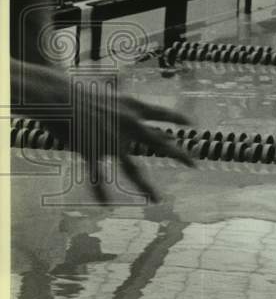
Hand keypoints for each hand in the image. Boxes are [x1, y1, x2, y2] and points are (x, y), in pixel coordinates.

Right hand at [29, 90, 194, 204]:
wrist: (59, 95)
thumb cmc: (80, 93)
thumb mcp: (110, 96)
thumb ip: (123, 109)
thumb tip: (135, 118)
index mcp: (133, 107)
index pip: (162, 113)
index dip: (178, 117)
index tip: (192, 123)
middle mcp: (129, 124)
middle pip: (159, 142)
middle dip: (178, 154)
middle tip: (194, 164)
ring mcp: (113, 140)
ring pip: (133, 169)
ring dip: (145, 186)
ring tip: (157, 199)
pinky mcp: (93, 151)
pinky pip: (98, 177)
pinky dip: (101, 192)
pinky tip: (105, 205)